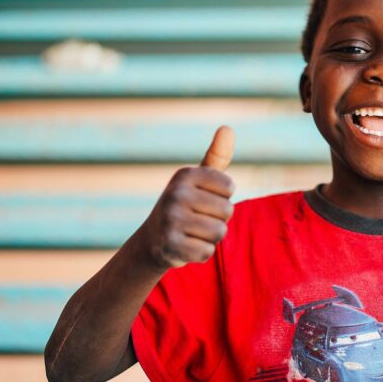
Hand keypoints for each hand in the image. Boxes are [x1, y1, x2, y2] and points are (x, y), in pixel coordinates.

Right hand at [135, 126, 235, 271]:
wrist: (153, 240)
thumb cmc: (186, 205)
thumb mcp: (199, 180)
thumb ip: (217, 156)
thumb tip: (227, 128)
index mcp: (185, 174)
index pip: (229, 187)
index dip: (222, 197)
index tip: (204, 199)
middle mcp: (175, 194)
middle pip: (227, 211)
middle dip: (218, 220)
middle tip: (197, 219)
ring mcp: (171, 220)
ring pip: (219, 232)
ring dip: (211, 237)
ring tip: (193, 232)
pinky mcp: (170, 245)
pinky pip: (207, 251)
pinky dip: (201, 253)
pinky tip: (186, 246)